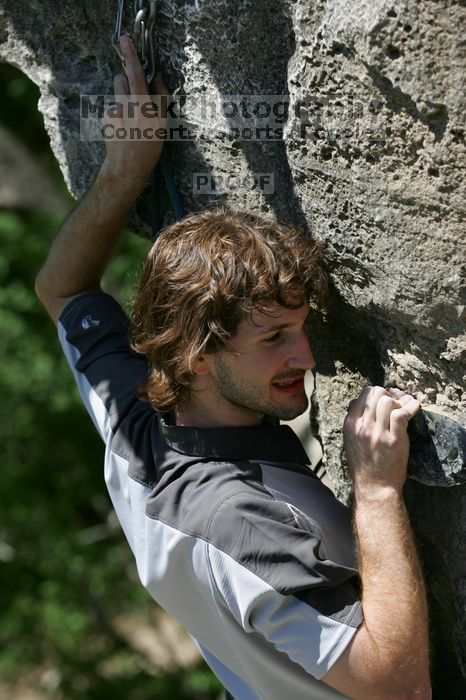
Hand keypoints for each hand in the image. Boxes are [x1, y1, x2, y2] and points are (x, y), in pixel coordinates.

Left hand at [100, 34, 167, 191]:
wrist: (127, 167)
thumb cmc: (149, 147)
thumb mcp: (163, 123)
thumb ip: (161, 97)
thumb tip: (158, 77)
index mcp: (141, 106)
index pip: (135, 74)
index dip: (130, 55)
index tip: (125, 39)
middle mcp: (125, 106)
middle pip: (121, 79)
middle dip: (127, 81)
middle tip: (137, 96)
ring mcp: (112, 111)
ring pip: (117, 94)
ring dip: (124, 99)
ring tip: (131, 118)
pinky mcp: (105, 119)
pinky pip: (112, 108)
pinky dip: (119, 113)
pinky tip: (124, 127)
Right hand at [343, 386, 420, 498]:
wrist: (375, 487)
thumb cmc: (364, 465)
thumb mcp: (350, 440)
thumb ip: (354, 422)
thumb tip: (358, 402)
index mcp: (350, 424)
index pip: (365, 393)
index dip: (378, 393)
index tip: (386, 400)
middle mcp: (362, 426)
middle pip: (377, 392)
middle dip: (390, 395)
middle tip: (397, 404)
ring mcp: (377, 433)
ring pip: (388, 400)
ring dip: (399, 402)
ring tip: (404, 410)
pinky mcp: (394, 440)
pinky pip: (402, 413)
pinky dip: (411, 408)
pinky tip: (414, 411)